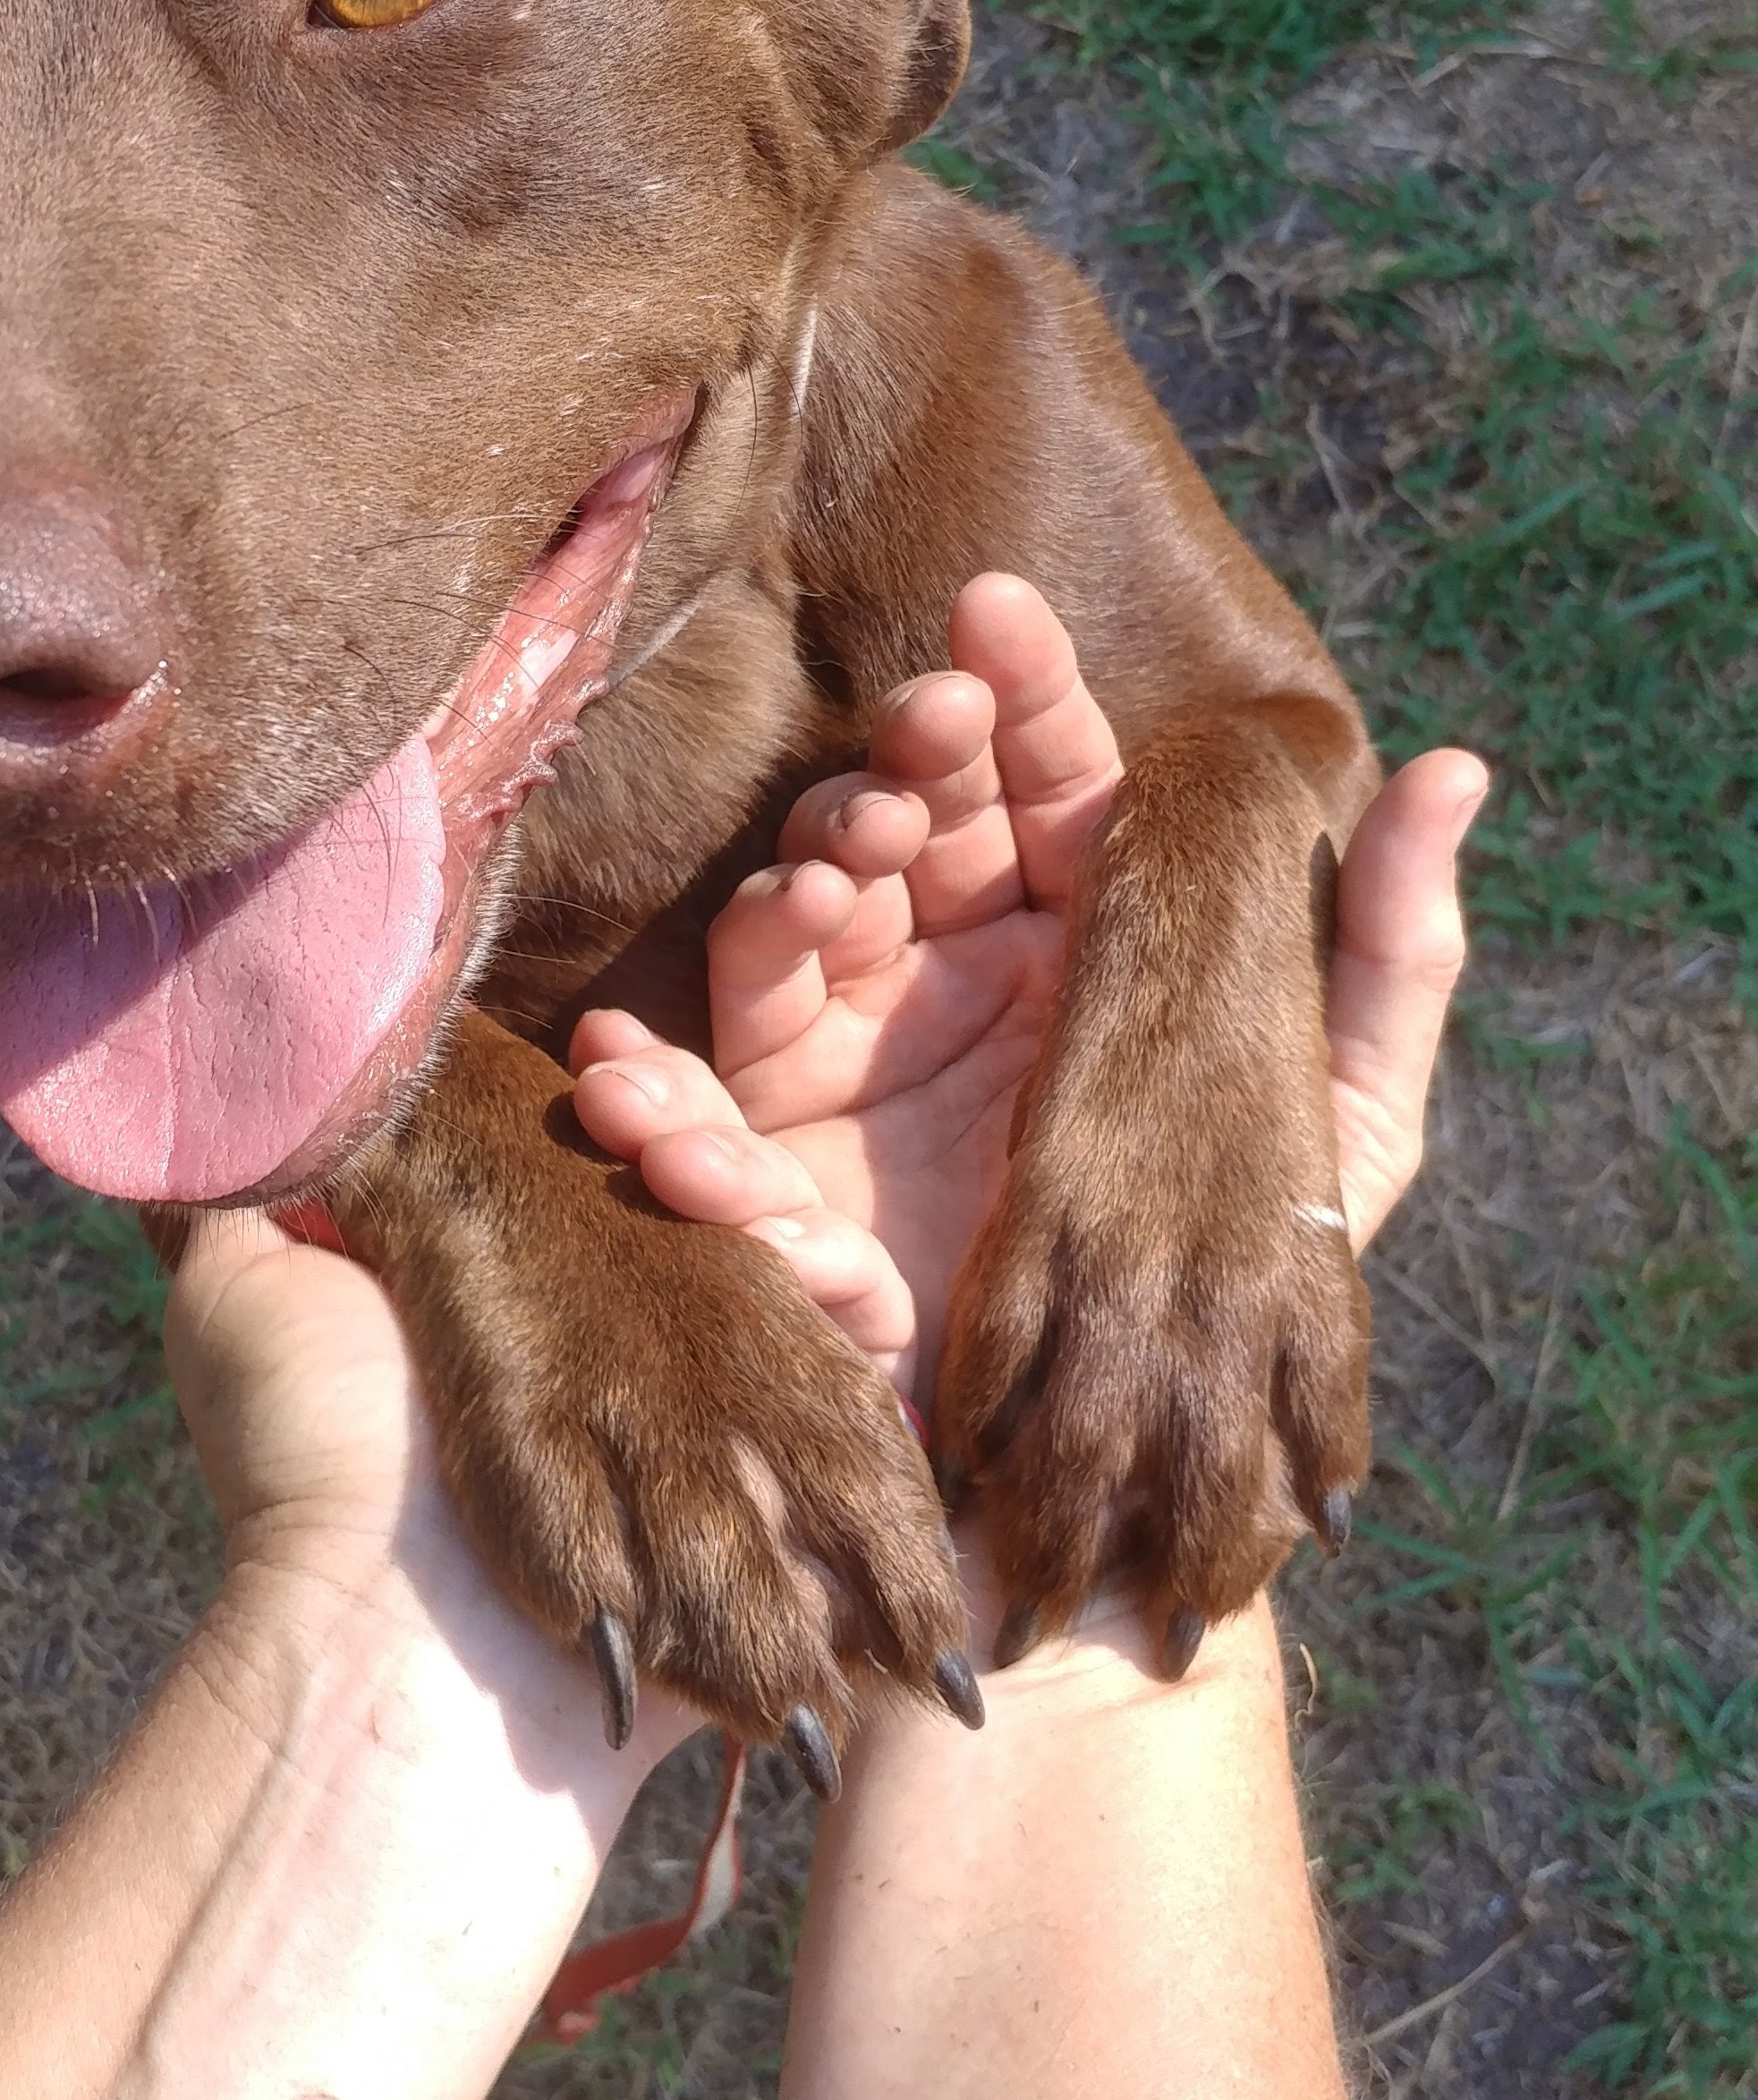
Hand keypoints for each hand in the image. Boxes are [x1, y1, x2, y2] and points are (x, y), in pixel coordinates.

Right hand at [570, 574, 1484, 1403]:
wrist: (1119, 1483)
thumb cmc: (1241, 1296)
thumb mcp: (1348, 1127)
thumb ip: (1397, 954)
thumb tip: (1462, 763)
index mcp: (1089, 948)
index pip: (1052, 791)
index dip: (1026, 702)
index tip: (1002, 616)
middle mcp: (966, 977)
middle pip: (918, 824)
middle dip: (910, 761)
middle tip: (931, 727)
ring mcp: (862, 1051)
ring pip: (805, 921)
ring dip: (804, 879)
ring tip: (836, 876)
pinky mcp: (773, 1156)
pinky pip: (701, 1096)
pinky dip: (655, 1089)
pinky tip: (637, 1073)